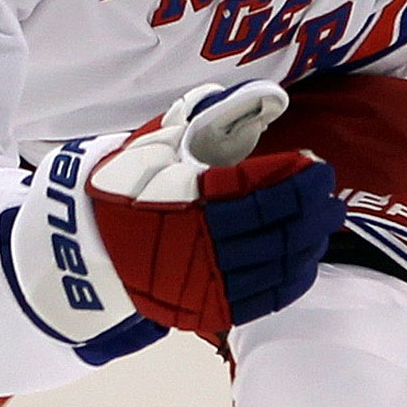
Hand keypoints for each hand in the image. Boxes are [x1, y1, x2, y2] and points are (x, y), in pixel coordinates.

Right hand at [6, 84, 341, 346]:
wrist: (77, 253)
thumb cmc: (122, 188)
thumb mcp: (155, 143)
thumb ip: (208, 116)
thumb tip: (266, 95)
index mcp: (175, 199)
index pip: (248, 188)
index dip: (289, 177)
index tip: (314, 162)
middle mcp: (188, 245)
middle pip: (268, 228)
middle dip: (308, 209)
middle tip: (329, 192)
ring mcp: (196, 284)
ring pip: (270, 265)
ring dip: (306, 243)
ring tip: (326, 221)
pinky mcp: (201, 311)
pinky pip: (260, 299)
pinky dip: (290, 278)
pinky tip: (305, 258)